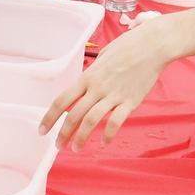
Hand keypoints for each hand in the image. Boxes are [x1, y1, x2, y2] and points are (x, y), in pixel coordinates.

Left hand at [39, 15, 173, 149]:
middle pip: (74, 115)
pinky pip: (116, 122)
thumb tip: (86, 83)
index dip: (49, 117)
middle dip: (63, 134)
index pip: (62, 100)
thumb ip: (93, 73)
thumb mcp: (103, 57)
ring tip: (75, 148)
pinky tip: (104, 142)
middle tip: (58, 146)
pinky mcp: (130, 101)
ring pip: (91, 121)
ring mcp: (113, 95)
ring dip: (81, 138)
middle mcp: (97, 87)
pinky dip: (108, 135)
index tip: (42, 129)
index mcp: (87, 77)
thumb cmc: (127, 47)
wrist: (151, 46)